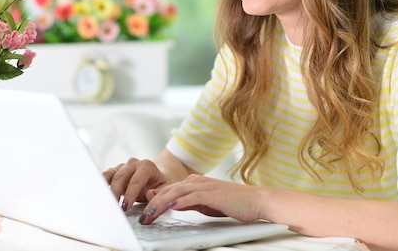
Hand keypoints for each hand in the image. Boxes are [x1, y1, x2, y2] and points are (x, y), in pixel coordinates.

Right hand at [103, 157, 168, 210]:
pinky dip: (101, 185)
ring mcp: (123, 166)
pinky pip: (105, 176)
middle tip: (114, 208)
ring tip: (106, 203)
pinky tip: (100, 195)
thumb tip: (150, 194)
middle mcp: (133, 163)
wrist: (155, 178)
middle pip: (120, 176)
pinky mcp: (115, 171)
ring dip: (107, 189)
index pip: (136, 180)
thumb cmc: (159, 185)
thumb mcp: (164, 190)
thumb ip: (159, 193)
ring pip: (110, 175)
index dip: (130, 194)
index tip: (126, 207)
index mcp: (147, 166)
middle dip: (116, 193)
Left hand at [138, 174, 265, 224]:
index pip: (167, 190)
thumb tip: (170, 205)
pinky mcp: (213, 193)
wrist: (255, 200)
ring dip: (160, 204)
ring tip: (149, 214)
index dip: (153, 199)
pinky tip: (170, 207)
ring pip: (176, 193)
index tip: (142, 211)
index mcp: (193, 182)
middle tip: (141, 216)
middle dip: (152, 203)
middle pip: (168, 190)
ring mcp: (204, 186)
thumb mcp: (205, 203)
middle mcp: (196, 181)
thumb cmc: (232, 202)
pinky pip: (192, 196)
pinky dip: (180, 202)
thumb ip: (187, 202)